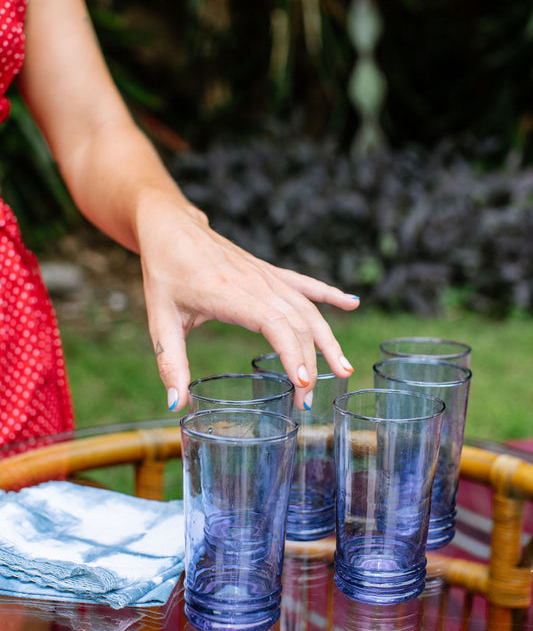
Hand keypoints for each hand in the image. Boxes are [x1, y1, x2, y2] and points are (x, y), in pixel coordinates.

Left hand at [136, 192, 358, 411]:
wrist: (171, 226)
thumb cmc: (164, 271)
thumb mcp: (160, 320)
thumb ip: (171, 363)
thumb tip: (176, 405)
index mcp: (229, 293)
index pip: (274, 324)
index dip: (292, 353)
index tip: (302, 383)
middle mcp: (254, 281)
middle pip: (297, 322)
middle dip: (309, 362)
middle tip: (307, 401)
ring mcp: (265, 274)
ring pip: (307, 307)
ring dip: (327, 339)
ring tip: (344, 369)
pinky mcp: (268, 270)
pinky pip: (305, 284)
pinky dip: (329, 294)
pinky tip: (352, 303)